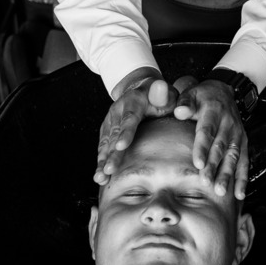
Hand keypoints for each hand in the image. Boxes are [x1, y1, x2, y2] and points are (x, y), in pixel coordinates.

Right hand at [96, 68, 177, 185]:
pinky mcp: (107, 130)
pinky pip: (103, 147)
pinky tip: (99, 176)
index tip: (122, 146)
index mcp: (133, 101)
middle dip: (111, 154)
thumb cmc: (160, 96)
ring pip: (105, 143)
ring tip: (100, 178)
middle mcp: (117, 111)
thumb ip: (163, 93)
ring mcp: (110, 121)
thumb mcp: (165, 92)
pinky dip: (100, 161)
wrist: (142, 90)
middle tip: (109, 170)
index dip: (125, 133)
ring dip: (102, 161)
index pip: (130, 118)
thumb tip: (161, 86)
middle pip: (114, 135)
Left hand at [172, 76, 248, 199]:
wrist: (224, 92)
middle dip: (214, 166)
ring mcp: (238, 134)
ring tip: (220, 191)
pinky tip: (239, 194)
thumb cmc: (202, 97)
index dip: (202, 148)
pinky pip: (244, 162)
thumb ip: (185, 103)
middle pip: (220, 148)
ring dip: (227, 175)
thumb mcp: (191, 93)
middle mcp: (229, 124)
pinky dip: (242, 178)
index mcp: (214, 111)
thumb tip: (179, 112)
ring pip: (233, 157)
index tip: (197, 163)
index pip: (207, 131)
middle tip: (206, 183)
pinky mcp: (243, 143)